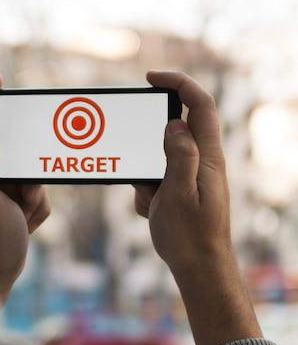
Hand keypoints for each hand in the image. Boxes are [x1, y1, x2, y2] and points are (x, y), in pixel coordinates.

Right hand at [135, 70, 260, 344]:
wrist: (198, 266)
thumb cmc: (190, 235)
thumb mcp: (180, 193)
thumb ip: (180, 155)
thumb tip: (175, 124)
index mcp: (208, 156)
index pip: (199, 105)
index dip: (178, 83)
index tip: (151, 78)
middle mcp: (203, 160)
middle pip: (178, 127)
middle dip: (151, 137)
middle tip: (136, 148)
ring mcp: (192, 174)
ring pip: (162, 155)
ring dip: (146, 172)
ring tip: (150, 198)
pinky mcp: (181, 187)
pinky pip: (157, 176)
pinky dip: (147, 189)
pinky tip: (152, 209)